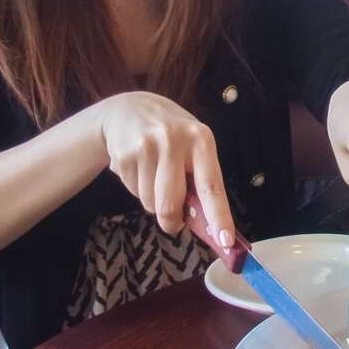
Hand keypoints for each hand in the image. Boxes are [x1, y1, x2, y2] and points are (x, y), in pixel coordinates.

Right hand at [98, 91, 234, 246]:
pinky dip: (138, 190)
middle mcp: (173, 141)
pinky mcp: (123, 156)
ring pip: (150, 203)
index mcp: (201, 140)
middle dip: (172, 222)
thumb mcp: (194, 146)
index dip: (219, 216)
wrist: (128, 108)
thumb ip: (201, 179)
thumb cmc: (172, 136)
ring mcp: (145, 147)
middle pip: (171, 203)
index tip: (225, 240)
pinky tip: (140, 169)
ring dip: (153, 202)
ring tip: (154, 177)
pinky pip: (134, 193)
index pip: (211, 186)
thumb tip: (208, 225)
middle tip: (173, 223)